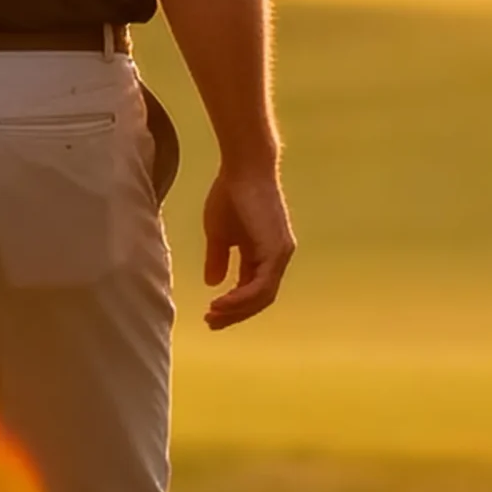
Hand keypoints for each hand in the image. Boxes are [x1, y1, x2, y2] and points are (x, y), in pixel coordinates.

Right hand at [203, 161, 293, 328]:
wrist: (243, 169)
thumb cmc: (230, 194)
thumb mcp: (219, 233)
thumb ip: (218, 258)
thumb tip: (213, 282)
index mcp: (265, 254)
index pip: (253, 290)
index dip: (233, 306)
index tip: (211, 314)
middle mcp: (278, 257)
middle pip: (260, 299)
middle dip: (235, 314)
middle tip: (211, 323)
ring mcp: (280, 254)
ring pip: (262, 296)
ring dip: (237, 310)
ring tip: (213, 314)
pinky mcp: (277, 250)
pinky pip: (262, 285)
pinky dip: (242, 298)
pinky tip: (222, 302)